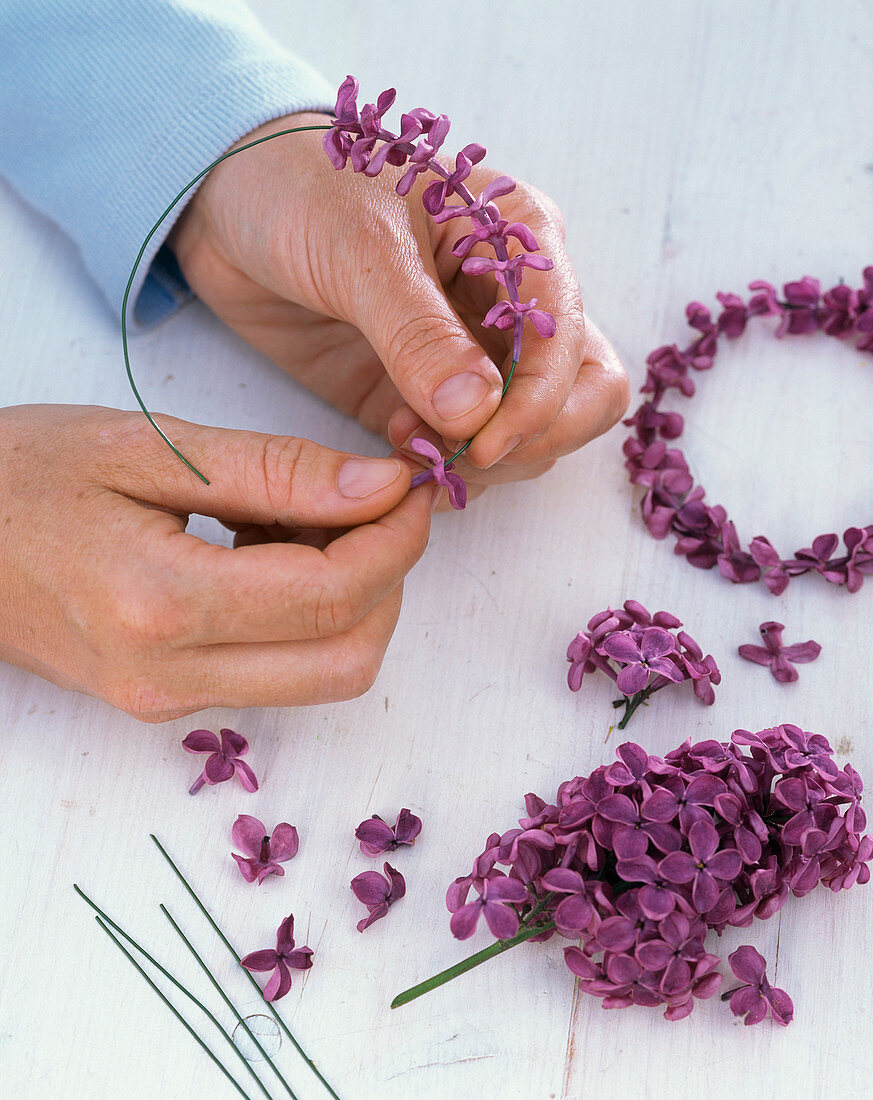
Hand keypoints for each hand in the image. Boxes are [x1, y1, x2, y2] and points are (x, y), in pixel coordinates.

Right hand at [0, 404, 432, 719]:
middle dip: (389, 580)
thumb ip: (275, 471)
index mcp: (159, 604)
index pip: (332, 596)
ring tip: (306, 520)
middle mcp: (168, 677)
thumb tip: (382, 486)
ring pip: (322, 675)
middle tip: (374, 504)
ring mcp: (165, 701)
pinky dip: (307, 618)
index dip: (396, 541)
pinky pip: (277, 671)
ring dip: (351, 601)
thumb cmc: (20, 477)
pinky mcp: (164, 702)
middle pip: (346, 658)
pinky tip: (270, 551)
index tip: (412, 487)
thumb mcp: (147, 450)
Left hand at [168, 113, 628, 499]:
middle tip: (461, 457)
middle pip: (577, 401)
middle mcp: (510, 304)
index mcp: (520, 244)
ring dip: (483, 461)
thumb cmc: (299, 187)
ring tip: (411, 443)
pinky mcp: (420, 393)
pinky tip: (396, 451)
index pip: (576, 351)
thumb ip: (418, 332)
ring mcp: (468, 354)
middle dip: (530, 442)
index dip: (541, 407)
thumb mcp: (360, 247)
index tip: (482, 443)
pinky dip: (442, 468)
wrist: (224, 201)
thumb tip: (478, 411)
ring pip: (526, 435)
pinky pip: (460, 450)